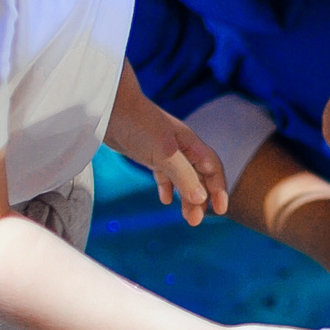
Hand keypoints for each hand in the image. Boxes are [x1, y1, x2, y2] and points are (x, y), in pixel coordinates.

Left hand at [106, 66, 227, 224]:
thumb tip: (201, 200)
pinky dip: (167, 187)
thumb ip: (184, 176)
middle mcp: (182, 147)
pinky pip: (165, 174)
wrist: (109, 107)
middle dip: (201, 199)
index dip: (219, 189)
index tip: (220, 210)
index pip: (213, 168)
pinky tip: (165, 200)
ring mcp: (166, 150)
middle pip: (200, 176)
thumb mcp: (165, 153)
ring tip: (186, 217)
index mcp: (190, 144)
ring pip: (183, 178)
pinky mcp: (150, 154)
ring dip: (186, 197)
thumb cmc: (139, 125)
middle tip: (196, 221)